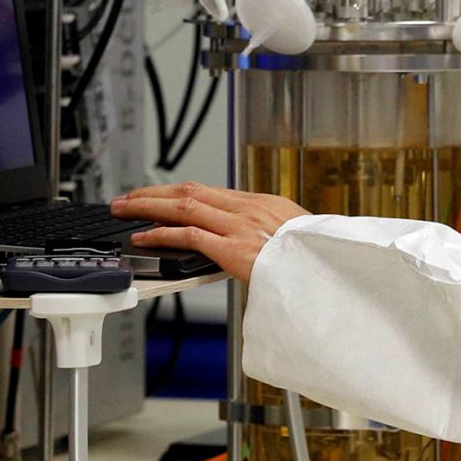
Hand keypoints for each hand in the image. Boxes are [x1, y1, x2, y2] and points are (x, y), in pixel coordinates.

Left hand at [112, 183, 311, 282]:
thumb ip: (269, 237)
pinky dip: (162, 234)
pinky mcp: (234, 248)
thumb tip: (254, 247)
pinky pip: (189, 235)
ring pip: (183, 206)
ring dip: (149, 207)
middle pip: (190, 191)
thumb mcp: (296, 239)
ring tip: (126, 210)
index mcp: (262, 204)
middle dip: (154, 193)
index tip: (158, 195)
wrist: (335, 270)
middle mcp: (248, 209)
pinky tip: (144, 236)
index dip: (177, 192)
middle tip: (128, 197)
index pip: (208, 191)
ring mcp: (240, 227)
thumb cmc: (319, 260)